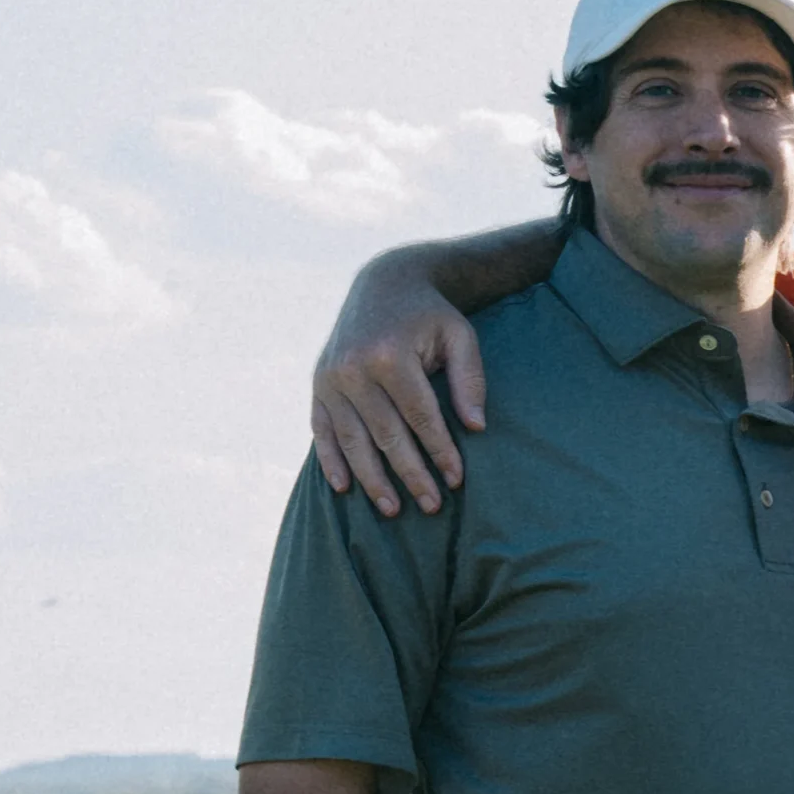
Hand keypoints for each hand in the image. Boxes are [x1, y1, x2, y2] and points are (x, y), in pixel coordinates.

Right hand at [314, 277, 489, 516]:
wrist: (383, 284)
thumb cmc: (429, 315)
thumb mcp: (459, 335)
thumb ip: (469, 379)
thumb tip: (476, 427)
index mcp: (390, 355)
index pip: (420, 417)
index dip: (439, 451)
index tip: (457, 480)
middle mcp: (353, 368)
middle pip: (386, 435)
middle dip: (411, 474)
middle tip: (431, 506)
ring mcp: (330, 378)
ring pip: (352, 440)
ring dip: (372, 479)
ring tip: (392, 509)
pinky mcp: (317, 384)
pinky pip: (322, 429)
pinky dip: (330, 460)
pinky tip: (344, 487)